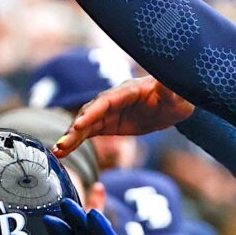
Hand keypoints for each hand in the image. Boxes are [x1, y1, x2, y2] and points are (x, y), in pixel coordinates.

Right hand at [53, 76, 193, 158]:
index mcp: (129, 91)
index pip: (107, 101)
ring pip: (85, 124)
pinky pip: (87, 132)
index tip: (79, 125)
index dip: (93, 112)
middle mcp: (113, 99)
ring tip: (58, 151)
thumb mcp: (178, 94)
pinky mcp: (107, 123)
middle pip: (90, 113)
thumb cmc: (178, 97)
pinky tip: (62, 152)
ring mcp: (108, 112)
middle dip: (76, 128)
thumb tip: (167, 82)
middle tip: (62, 144)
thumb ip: (170, 88)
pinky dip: (75, 141)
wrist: (174, 104)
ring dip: (70, 137)